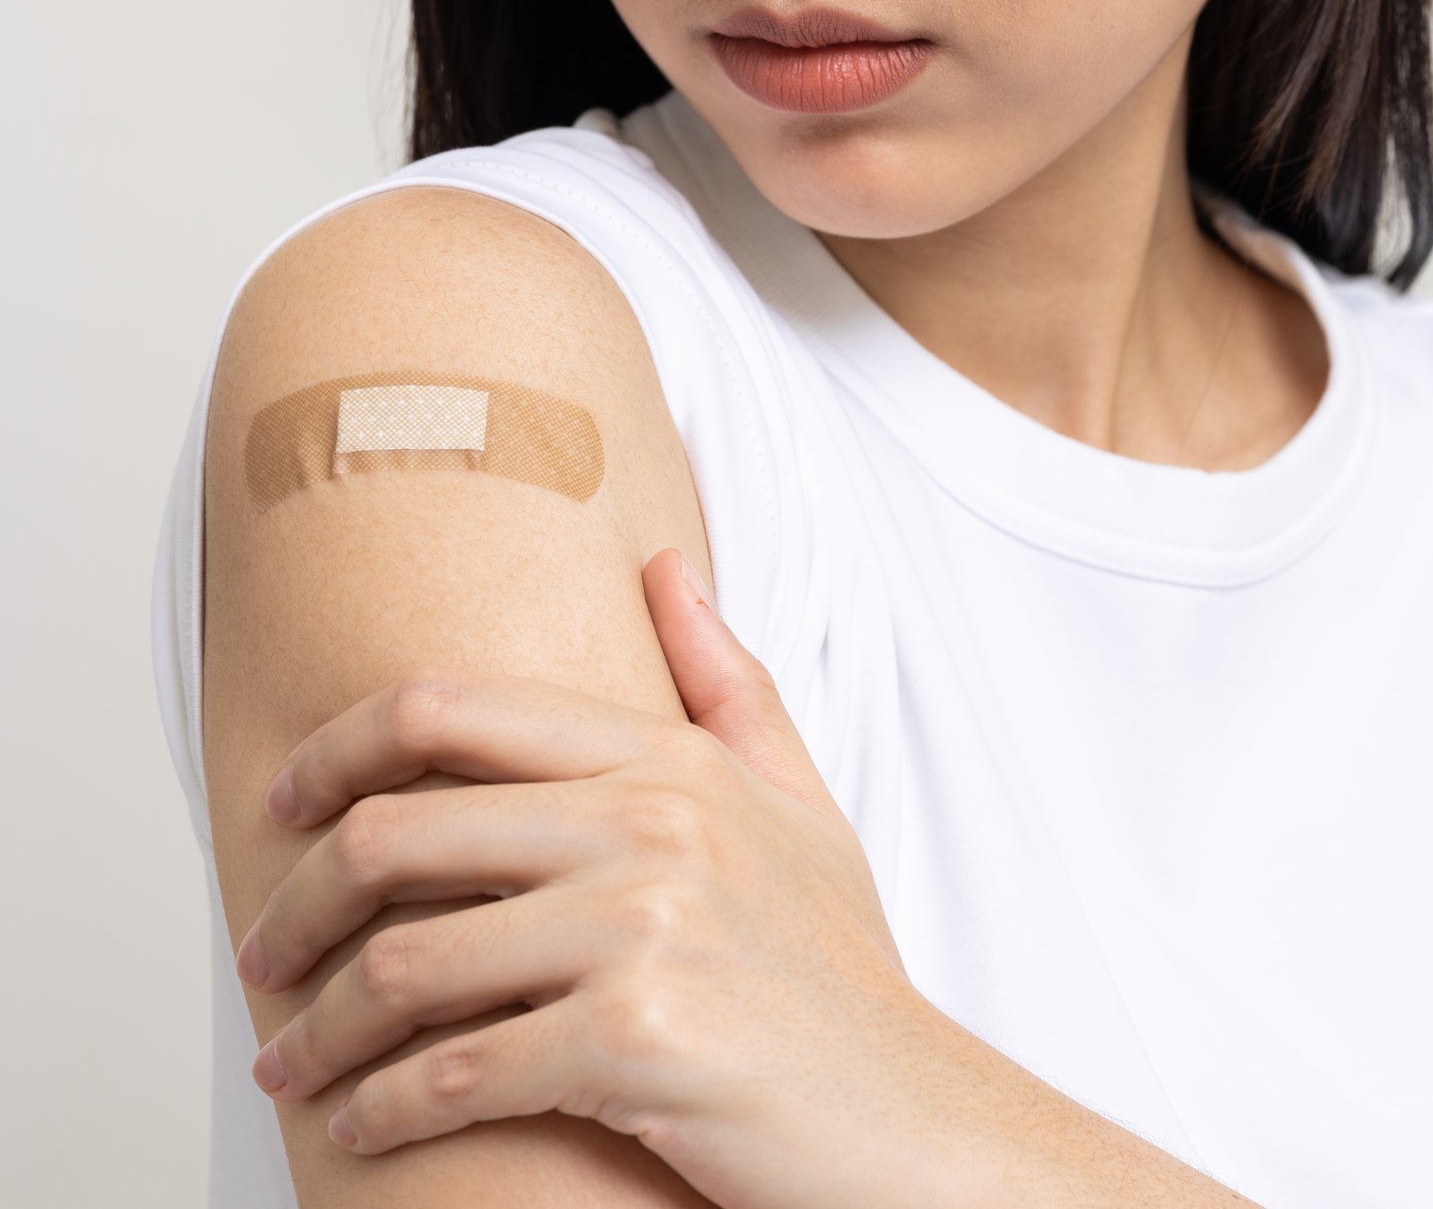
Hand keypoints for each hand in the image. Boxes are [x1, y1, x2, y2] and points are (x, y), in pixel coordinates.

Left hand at [235, 547, 942, 1207]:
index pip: (450, 710)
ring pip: (405, 964)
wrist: (907, 1118)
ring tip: (294, 1062)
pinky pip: (453, 1070)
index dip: (335, 749)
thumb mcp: (802, 807)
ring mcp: (644, 930)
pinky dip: (383, 1107)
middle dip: (298, 902)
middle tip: (264, 951)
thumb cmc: (841, 974)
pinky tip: (364, 1122)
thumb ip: (730, 685)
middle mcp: (652, 826)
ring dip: (322, 1028)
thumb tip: (669, 570)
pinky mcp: (633, 1041)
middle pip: (396, 831)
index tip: (285, 805)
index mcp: (673, 762)